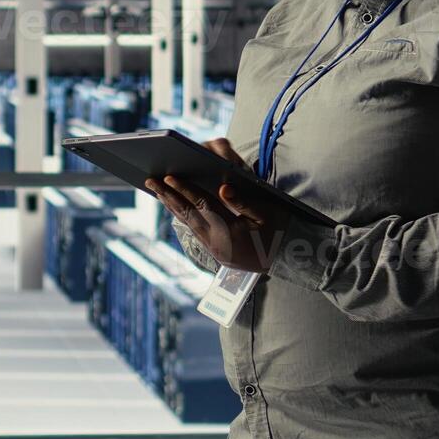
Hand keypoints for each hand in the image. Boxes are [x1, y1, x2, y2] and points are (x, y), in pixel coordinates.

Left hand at [145, 139, 286, 272]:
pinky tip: (175, 206)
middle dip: (168, 196)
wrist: (288, 260)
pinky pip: (194, 231)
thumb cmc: (279, 232)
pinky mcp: (215, 253)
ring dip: (172, 206)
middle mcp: (217, 243)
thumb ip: (244, 201)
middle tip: (150, 181)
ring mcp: (215, 250)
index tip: (169, 177)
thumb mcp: (267, 214)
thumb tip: (224, 187)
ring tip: (157, 190)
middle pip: (188, 215)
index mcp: (230, 232)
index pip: (202, 205)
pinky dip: (183, 216)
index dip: (184, 189)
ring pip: (188, 224)